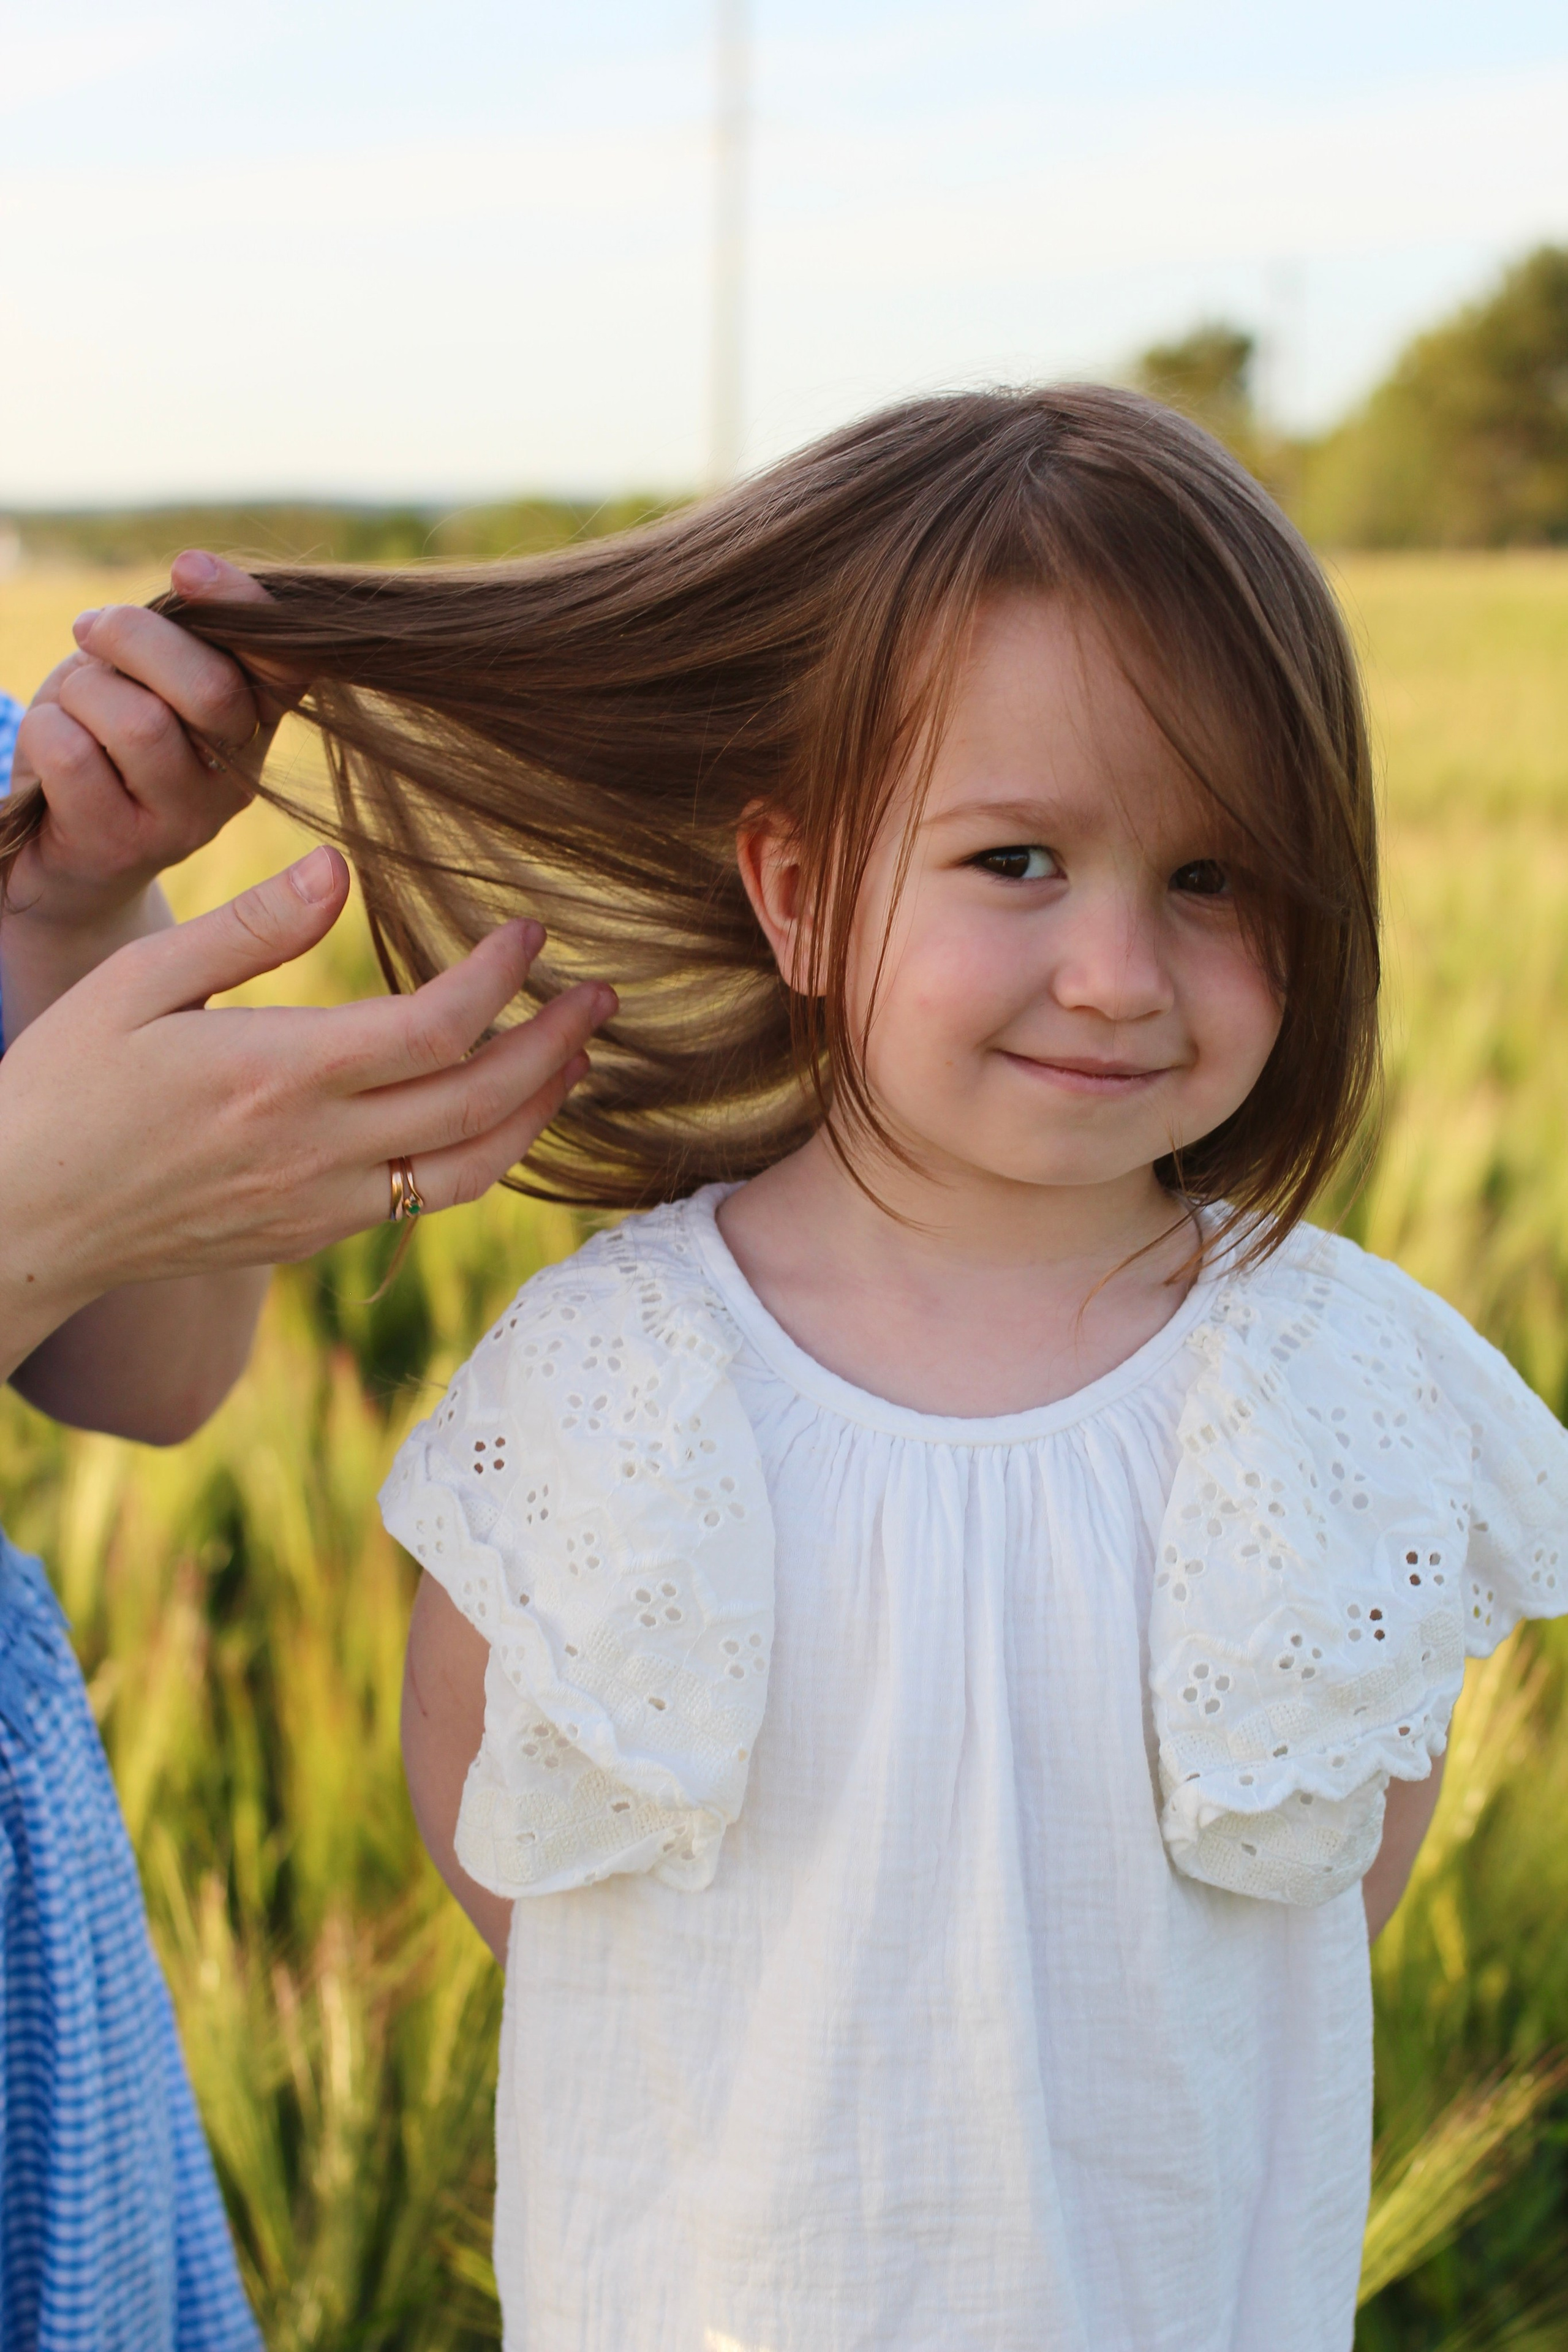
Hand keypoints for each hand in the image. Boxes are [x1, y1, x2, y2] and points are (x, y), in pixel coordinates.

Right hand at [0, 845, 612, 1378]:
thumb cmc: (64, 1085)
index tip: (531, 930)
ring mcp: (322, 1204)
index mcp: (280, 1073)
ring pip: (474, 1169)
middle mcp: (318, 1150)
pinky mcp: (314, 1236)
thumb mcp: (135, 984)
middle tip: (603, 996)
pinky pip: (426, 1201)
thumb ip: (246, 929)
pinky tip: (498, 1115)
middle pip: (482, 1101)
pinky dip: (483, 1157)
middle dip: (557, 1045)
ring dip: (540, 1112)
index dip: (501, 976)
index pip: (437, 1024)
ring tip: (577, 1061)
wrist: (23, 1219)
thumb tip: (337, 867)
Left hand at [8, 552, 279, 942]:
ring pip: (137, 722)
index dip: (241, 606)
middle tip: (92, 632)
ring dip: (82, 691)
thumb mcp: (145, 673)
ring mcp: (186, 820)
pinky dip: (44, 730)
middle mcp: (238, 777)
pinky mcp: (123, 846)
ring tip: (72, 706)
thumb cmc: (104, 736)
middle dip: (133, 637)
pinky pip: (72, 754)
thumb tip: (188, 573)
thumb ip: (177, 634)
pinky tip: (51, 747)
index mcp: (256, 724)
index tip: (186, 567)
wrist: (58, 843)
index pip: (285, 662)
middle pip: (209, 689)